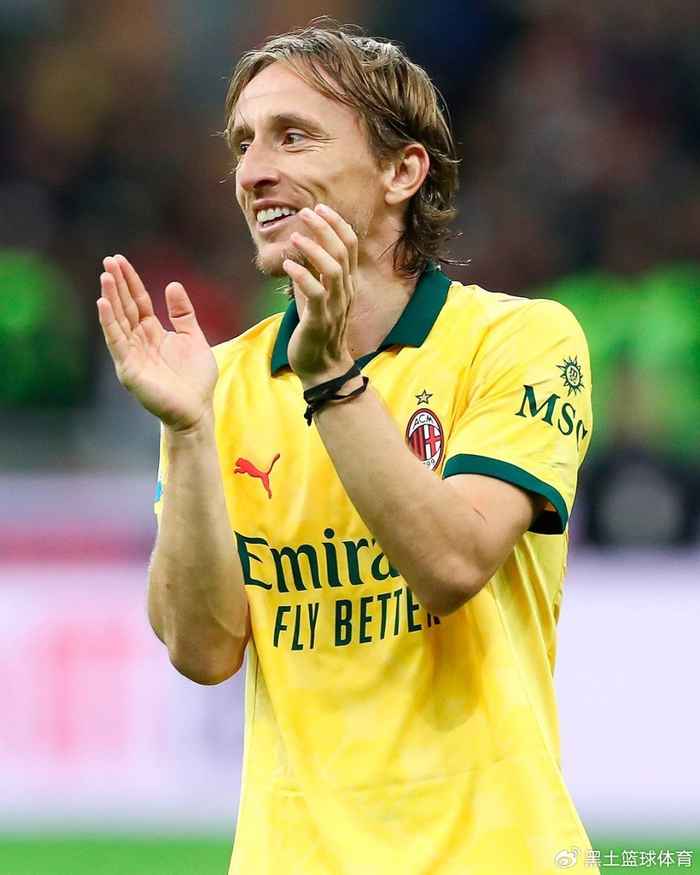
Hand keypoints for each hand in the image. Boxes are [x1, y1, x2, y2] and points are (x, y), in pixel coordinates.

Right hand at [97, 254, 217, 432]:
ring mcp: (132, 355)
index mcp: (153, 333)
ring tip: (106, 275)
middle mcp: (138, 341)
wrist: (197, 410)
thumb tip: (173, 285)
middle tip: (108, 260)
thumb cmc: (196, 379)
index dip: (130, 281)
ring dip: (110, 298)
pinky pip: (117, 342)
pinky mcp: (129, 369)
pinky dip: (109, 323)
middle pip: (125, 307)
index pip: (138, 302)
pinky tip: (103, 304)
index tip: (120, 260)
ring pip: (118, 321)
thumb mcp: (193, 338)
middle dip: (117, 284)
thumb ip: (183, 314)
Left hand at [283, 205, 357, 385]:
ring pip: (333, 270)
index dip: (337, 224)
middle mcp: (345, 292)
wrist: (323, 367)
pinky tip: (288, 265)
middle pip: (342, 251)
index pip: (350, 246)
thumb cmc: (319, 330)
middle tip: (306, 211)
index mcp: (347, 284)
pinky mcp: (319, 321)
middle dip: (325, 228)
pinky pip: (315, 294)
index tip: (320, 207)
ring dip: (314, 249)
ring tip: (296, 234)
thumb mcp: (321, 296)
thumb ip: (317, 273)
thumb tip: (304, 246)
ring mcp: (334, 307)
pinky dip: (302, 276)